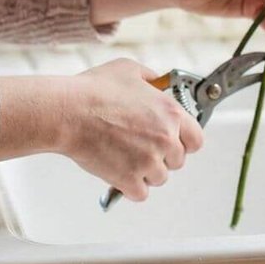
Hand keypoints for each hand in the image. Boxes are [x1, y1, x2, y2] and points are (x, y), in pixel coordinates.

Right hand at [54, 59, 203, 201]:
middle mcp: (165, 139)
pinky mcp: (129, 180)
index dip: (184, 141)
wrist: (68, 112)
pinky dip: (130, 187)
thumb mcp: (129, 70)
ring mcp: (148, 162)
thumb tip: (157, 83)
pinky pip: (140, 193)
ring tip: (125, 157)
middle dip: (162, 156)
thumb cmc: (93, 90)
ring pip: (159, 178)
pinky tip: (118, 172)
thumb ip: (150, 78)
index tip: (174, 141)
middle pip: (178, 161)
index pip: (196, 140)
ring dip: (145, 172)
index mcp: (171, 113)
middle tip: (140, 147)